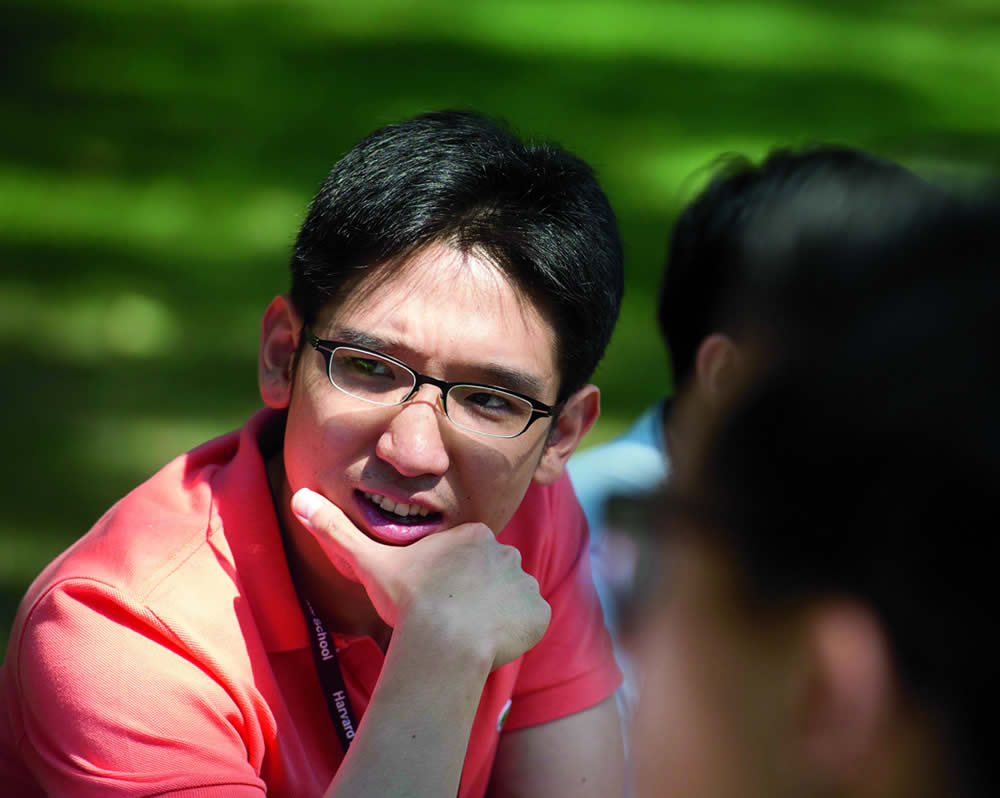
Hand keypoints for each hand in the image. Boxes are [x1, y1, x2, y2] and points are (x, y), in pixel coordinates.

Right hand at [291, 488, 550, 669]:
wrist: (444, 643)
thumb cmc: (407, 602)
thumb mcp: (368, 562)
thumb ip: (336, 530)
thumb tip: (298, 497)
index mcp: (472, 534)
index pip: (466, 555)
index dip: (449, 579)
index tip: (434, 599)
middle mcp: (506, 550)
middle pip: (491, 572)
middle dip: (475, 593)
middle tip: (450, 617)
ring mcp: (525, 582)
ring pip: (511, 596)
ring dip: (496, 612)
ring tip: (469, 631)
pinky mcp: (539, 613)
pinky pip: (531, 619)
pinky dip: (517, 631)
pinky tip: (491, 642)